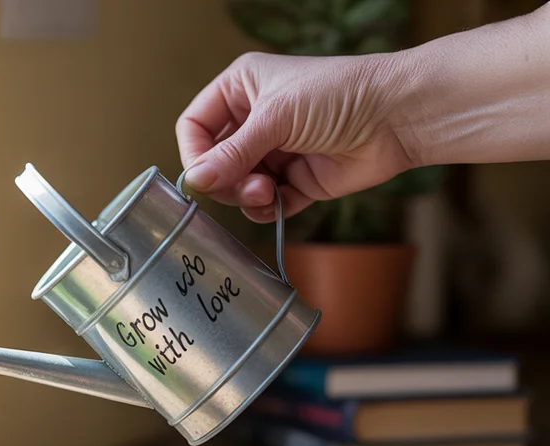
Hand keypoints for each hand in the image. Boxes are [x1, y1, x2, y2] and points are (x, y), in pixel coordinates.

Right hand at [175, 51, 416, 222]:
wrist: (398, 116)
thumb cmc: (338, 95)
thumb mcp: (275, 117)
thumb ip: (231, 153)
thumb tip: (194, 181)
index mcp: (240, 89)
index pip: (195, 126)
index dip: (194, 153)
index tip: (203, 176)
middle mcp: (254, 120)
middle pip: (214, 163)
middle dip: (226, 180)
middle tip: (248, 185)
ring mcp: (275, 152)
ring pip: (237, 187)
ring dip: (246, 196)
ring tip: (268, 192)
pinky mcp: (296, 181)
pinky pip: (265, 204)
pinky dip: (266, 209)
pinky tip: (279, 203)